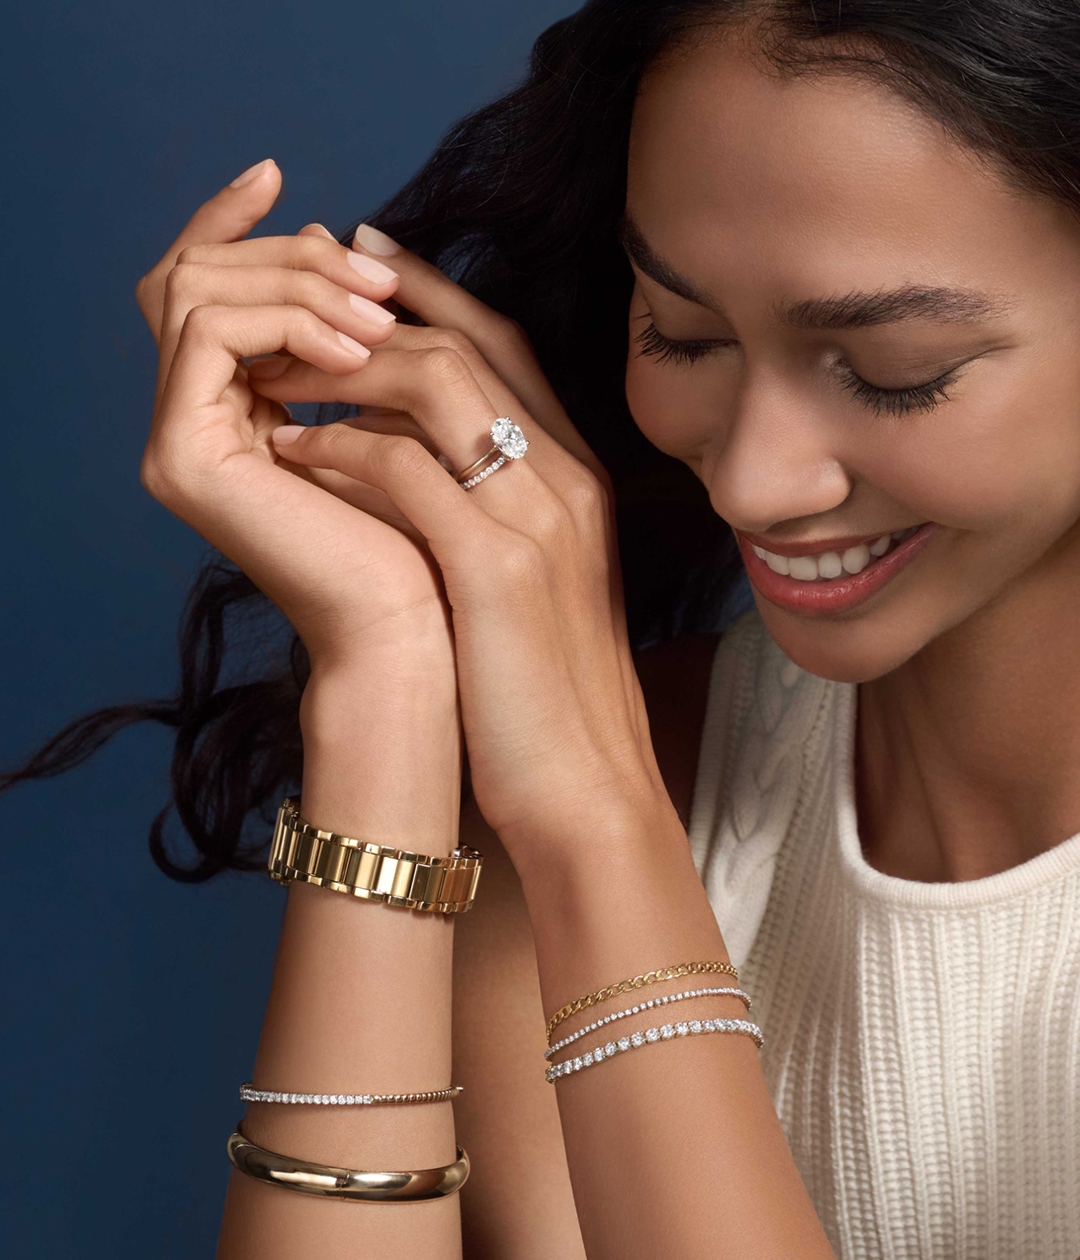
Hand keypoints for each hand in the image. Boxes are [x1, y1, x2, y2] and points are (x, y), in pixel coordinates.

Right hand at [134, 160, 453, 672]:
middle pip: (192, 274)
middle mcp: (187, 421)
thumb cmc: (416, 532)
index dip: (229, 222)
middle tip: (373, 275)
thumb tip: (342, 235)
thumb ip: (350, 332)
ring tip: (376, 314)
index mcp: (227, 408)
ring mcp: (175, 441)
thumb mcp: (387, 403)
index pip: (201, 287)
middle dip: (289, 254)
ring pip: (195, 289)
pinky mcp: (182, 459)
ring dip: (295, 281)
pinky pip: (209, 333)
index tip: (279, 175)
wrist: (412, 628)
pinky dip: (282, 318)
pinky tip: (353, 345)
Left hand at [248, 231, 675, 862]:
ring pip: (438, 383)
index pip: (507, 346)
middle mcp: (569, 478)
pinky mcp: (498, 566)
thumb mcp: (535, 582)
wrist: (591, 789)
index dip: (432, 291)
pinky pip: (406, 465)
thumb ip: (496, 510)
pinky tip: (290, 446)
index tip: (365, 259)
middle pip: (468, 344)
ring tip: (274, 372)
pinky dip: (339, 443)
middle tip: (291, 310)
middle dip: (370, 313)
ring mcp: (540, 516)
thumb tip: (420, 462)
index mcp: (580, 477)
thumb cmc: (550, 693)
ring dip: (343, 367)